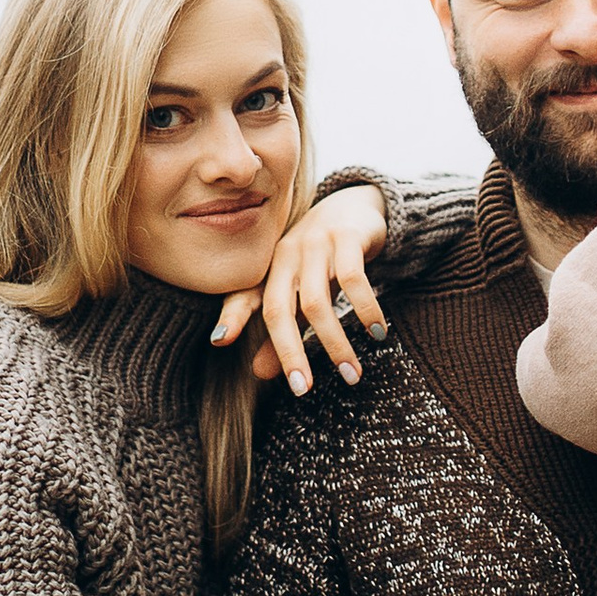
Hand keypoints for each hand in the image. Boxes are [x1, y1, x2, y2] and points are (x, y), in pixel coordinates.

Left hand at [212, 185, 389, 393]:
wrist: (356, 206)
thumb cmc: (321, 257)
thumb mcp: (301, 293)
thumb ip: (283, 331)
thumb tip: (258, 375)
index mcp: (271, 269)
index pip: (247, 295)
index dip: (233, 316)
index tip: (220, 340)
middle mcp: (288, 255)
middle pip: (281, 309)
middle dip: (290, 353)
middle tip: (304, 389)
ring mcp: (316, 243)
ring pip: (318, 301)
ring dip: (335, 343)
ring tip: (352, 374)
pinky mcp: (348, 237)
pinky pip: (354, 279)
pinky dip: (365, 310)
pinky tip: (377, 334)